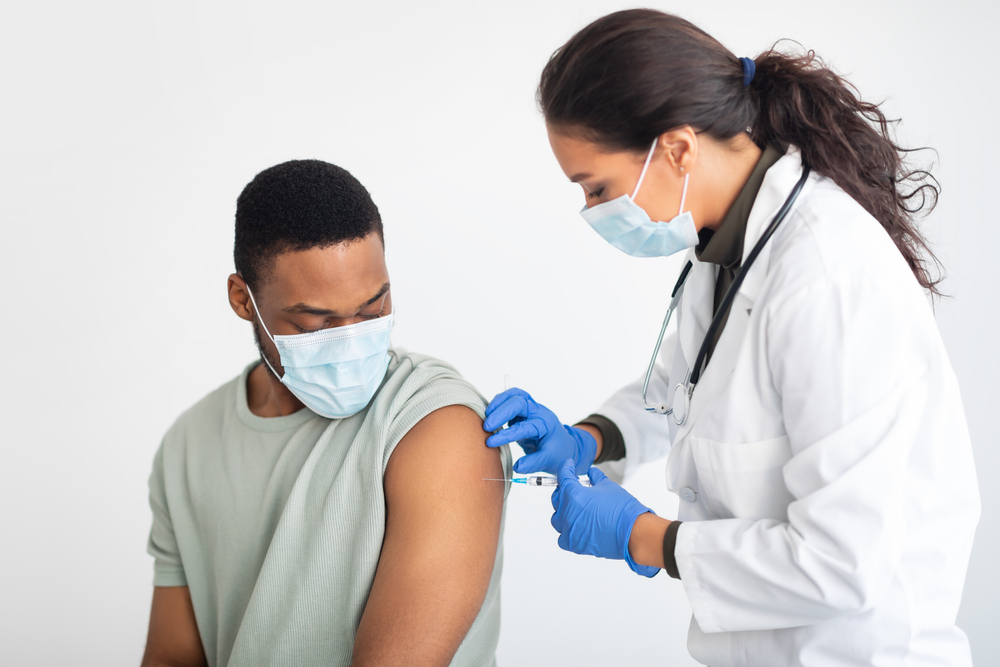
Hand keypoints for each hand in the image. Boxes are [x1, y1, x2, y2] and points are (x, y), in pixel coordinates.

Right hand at [483, 388, 596, 475]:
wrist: (563, 445)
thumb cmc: (558, 452)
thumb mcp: (549, 460)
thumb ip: (534, 463)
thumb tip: (518, 467)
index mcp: (546, 424)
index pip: (524, 426)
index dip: (507, 434)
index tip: (492, 442)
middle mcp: (538, 412)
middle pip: (519, 401)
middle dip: (501, 412)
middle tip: (487, 426)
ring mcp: (530, 409)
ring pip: (515, 395)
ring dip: (499, 403)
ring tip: (486, 415)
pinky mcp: (523, 411)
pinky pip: (510, 400)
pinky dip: (499, 404)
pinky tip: (490, 415)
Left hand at [550, 460, 658, 576]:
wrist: (633, 532)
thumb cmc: (622, 509)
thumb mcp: (608, 486)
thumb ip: (596, 478)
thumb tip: (591, 472)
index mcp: (573, 495)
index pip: (563, 477)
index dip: (565, 468)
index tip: (568, 465)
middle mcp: (567, 513)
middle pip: (557, 498)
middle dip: (564, 490)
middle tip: (574, 487)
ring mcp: (569, 530)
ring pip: (557, 518)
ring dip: (564, 511)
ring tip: (576, 508)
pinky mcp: (574, 545)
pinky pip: (563, 537)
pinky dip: (567, 531)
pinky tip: (577, 526)